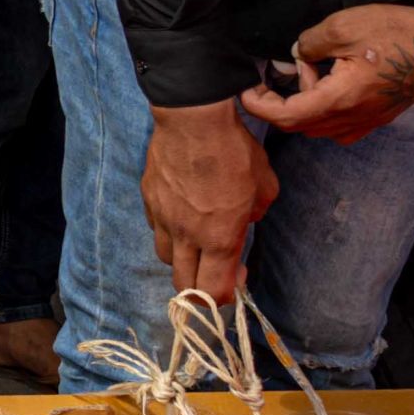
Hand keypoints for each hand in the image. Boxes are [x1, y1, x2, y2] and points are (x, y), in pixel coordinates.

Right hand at [141, 101, 278, 307]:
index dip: (225, 295)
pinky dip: (169, 230)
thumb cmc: (235, 152)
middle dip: (200, 289)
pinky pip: (156, 227)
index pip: (212, 291)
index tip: (238, 279)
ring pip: (165, 257)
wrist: (193, 119)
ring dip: (182, 259)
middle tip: (215, 271)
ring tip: (195, 243)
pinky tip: (181, 213)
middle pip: (183, 284)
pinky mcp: (149, 198)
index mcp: (219, 238)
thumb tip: (245, 219)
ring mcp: (163, 218)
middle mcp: (186, 236)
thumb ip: (255, 214)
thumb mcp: (265, 187)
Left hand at [244, 4, 413, 144]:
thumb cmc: (396, 32)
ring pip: (321, 126)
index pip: (286, 117)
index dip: (259, 106)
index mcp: (341, 100)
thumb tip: (296, 56)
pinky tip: (334, 80)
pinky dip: (326, 108)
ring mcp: (370, 121)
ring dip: (307, 102)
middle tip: (291, 65)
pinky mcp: (380, 116)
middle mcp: (354, 119)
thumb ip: (309, 44)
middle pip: (301, 125)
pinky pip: (341, 125)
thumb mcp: (342, 27)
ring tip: (318, 66)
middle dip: (283, 100)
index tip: (244, 91)